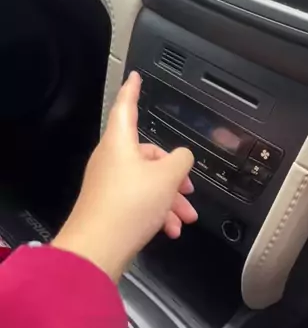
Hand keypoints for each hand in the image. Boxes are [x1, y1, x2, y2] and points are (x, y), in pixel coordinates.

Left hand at [52, 71, 196, 280]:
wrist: (98, 249)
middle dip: (173, 174)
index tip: (134, 78)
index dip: (133, 89)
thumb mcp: (167, 178)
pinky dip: (157, 213)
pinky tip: (170, 229)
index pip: (126, 106)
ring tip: (184, 218)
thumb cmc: (126, 208)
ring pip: (147, 183)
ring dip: (169, 200)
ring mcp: (108, 184)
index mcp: (120, 142)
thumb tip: (183, 157)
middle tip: (188, 189)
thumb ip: (181, 160)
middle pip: (148, 155)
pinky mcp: (109, 207)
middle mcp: (111, 160)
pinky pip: (139, 202)